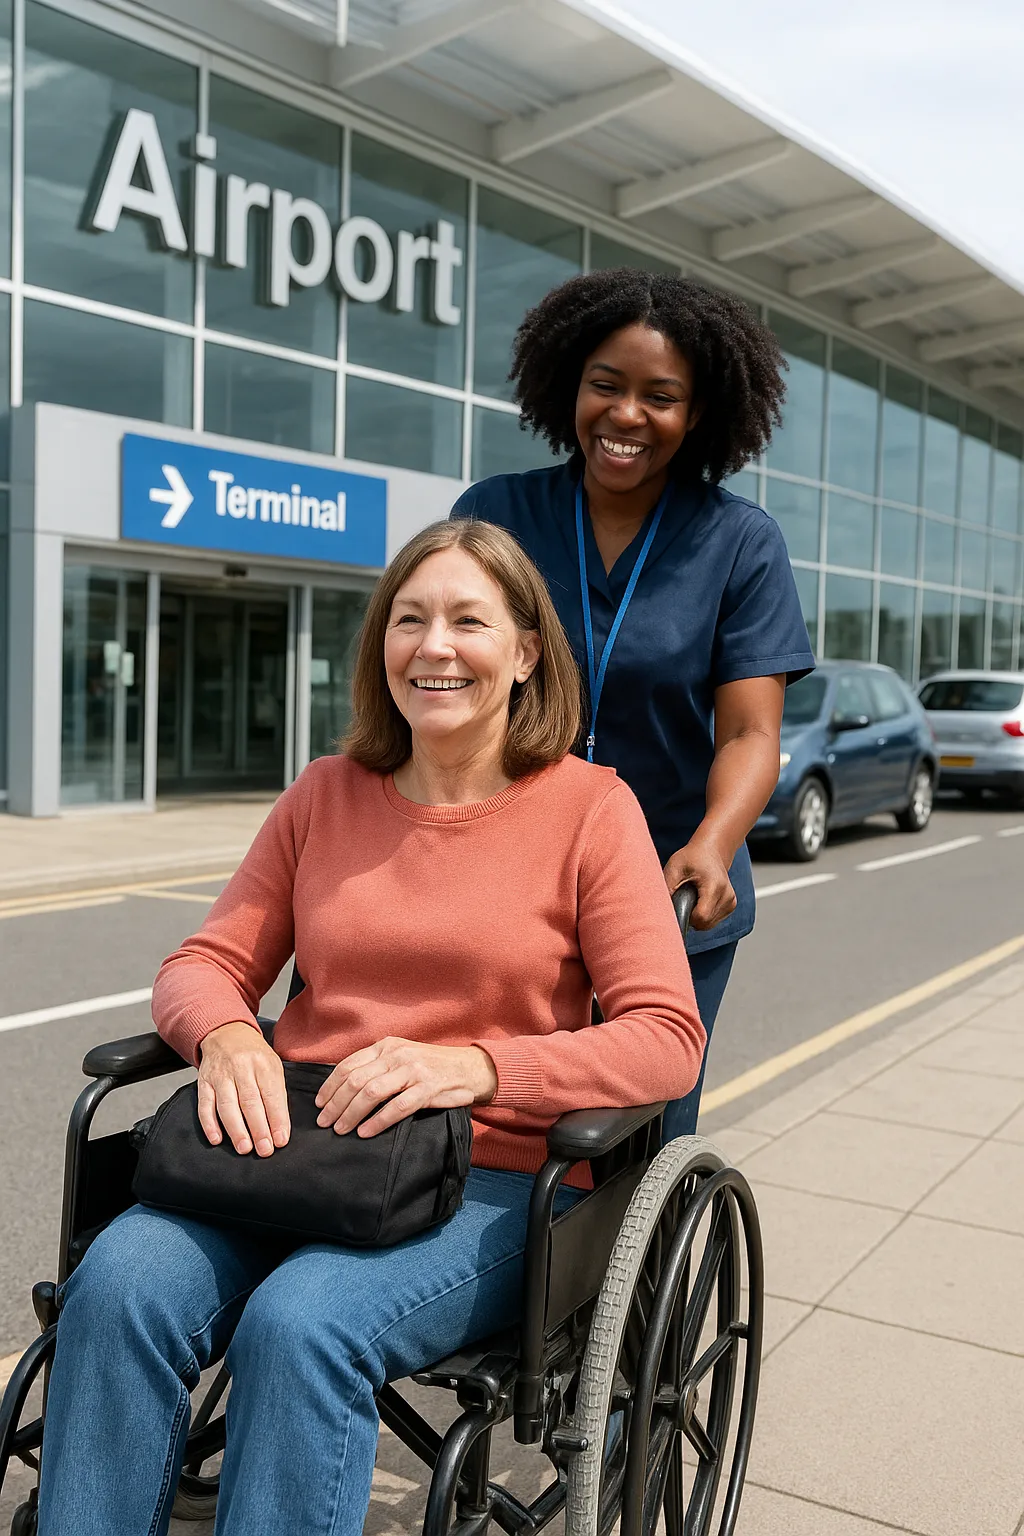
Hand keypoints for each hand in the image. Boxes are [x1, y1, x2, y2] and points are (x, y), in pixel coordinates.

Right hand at [197, 1021, 290, 1157]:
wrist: (226, 1033)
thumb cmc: (254, 1055)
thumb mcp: (272, 1066)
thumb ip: (276, 1094)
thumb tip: (280, 1127)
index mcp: (263, 1064)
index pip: (272, 1094)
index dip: (277, 1119)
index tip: (281, 1140)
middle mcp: (241, 1068)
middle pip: (250, 1101)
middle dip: (259, 1128)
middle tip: (265, 1149)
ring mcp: (221, 1075)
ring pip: (227, 1104)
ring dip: (236, 1129)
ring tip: (245, 1148)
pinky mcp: (204, 1082)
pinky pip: (205, 1104)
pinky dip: (209, 1124)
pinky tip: (217, 1139)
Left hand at [315, 1038, 498, 1138]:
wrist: (469, 1068)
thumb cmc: (431, 1066)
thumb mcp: (401, 1057)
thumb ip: (377, 1066)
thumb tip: (344, 1087)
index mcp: (386, 1046)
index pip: (348, 1065)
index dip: (330, 1086)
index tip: (319, 1103)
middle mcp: (396, 1055)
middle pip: (356, 1080)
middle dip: (335, 1104)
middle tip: (324, 1122)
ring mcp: (412, 1071)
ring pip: (372, 1093)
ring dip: (351, 1114)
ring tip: (340, 1129)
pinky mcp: (428, 1088)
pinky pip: (397, 1107)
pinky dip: (378, 1121)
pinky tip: (365, 1132)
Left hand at [663, 836, 736, 930]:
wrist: (710, 850)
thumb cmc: (691, 858)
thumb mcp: (674, 868)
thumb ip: (667, 889)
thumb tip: (659, 909)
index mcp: (714, 886)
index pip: (701, 918)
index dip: (687, 916)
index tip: (679, 905)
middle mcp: (727, 895)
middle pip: (704, 924)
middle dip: (690, 916)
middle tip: (683, 898)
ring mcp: (731, 901)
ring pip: (708, 925)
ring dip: (697, 916)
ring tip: (692, 897)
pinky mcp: (731, 905)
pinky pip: (713, 921)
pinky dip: (704, 914)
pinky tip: (700, 900)